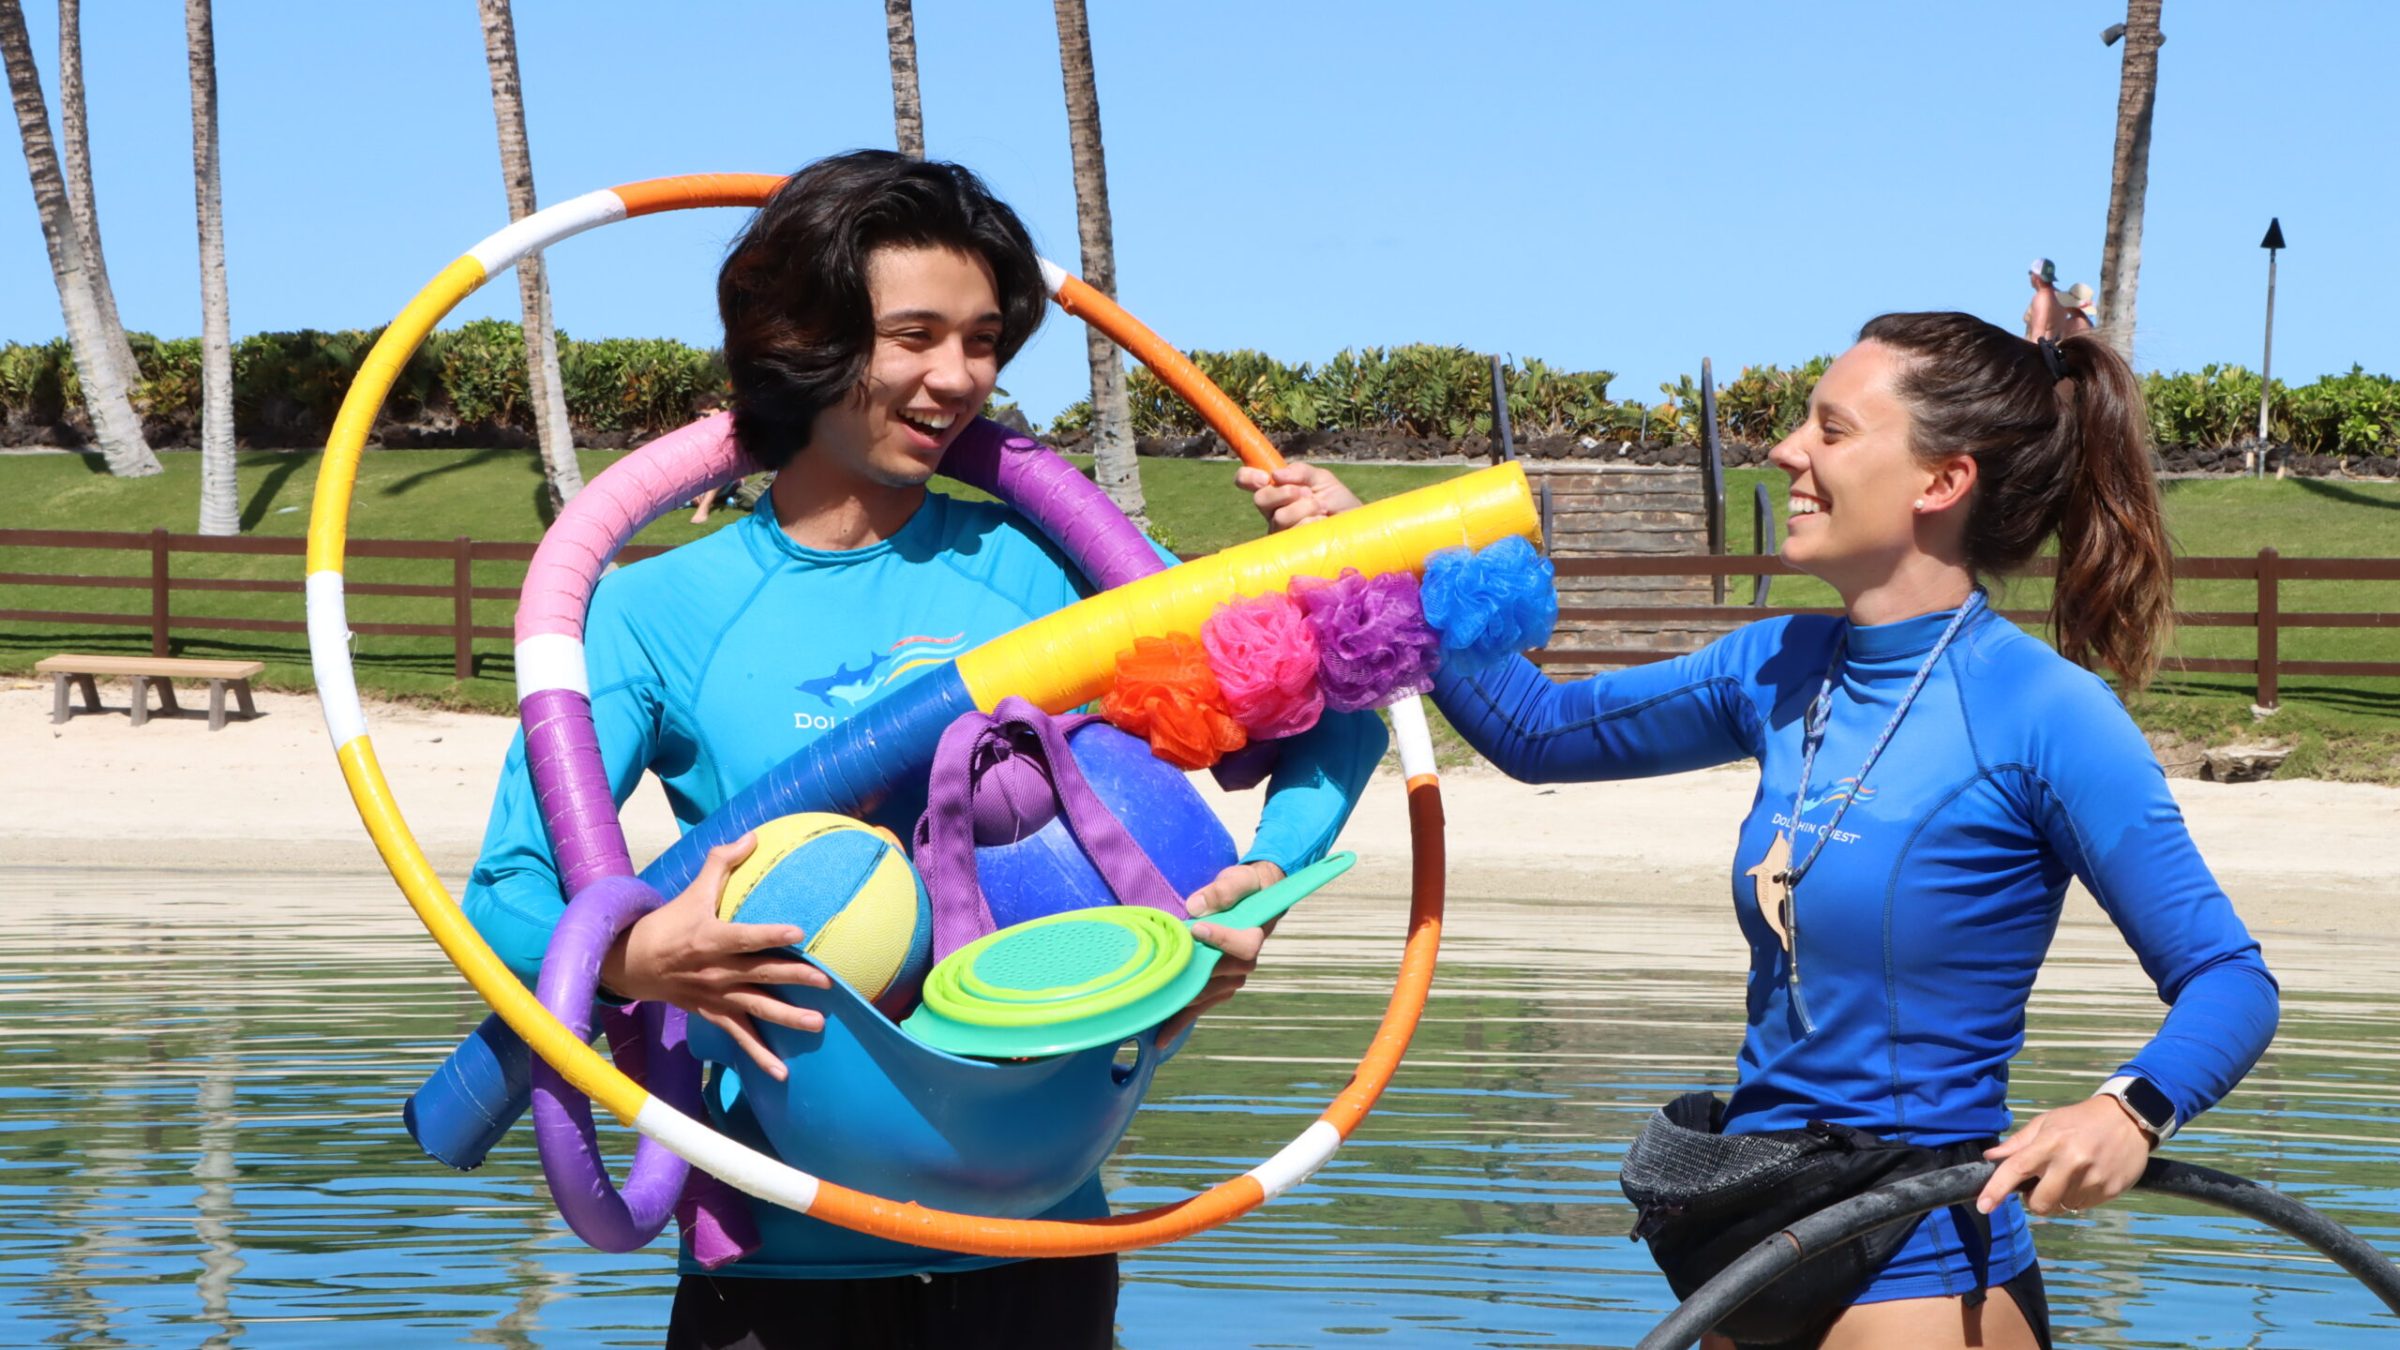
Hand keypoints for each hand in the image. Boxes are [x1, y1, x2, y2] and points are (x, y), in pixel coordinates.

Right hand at [599, 833, 834, 1081]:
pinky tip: (783, 1072)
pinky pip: (740, 1038)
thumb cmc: (670, 921)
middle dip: (796, 978)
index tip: (799, 931)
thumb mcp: (692, 889)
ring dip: (788, 1019)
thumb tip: (753, 834)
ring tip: (818, 1025)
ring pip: (757, 1009)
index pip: (747, 935)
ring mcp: (717, 996)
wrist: (634, 962)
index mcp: (712, 937)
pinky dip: (760, 1057)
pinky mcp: (714, 1014)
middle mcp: (717, 970)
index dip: (771, 933)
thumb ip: (723, 861)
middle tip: (828, 983)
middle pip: (762, 974)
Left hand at [1159, 861, 1285, 1042]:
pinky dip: (1179, 1022)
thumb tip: (1197, 906)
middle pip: (1217, 977)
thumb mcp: (1240, 879)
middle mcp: (1242, 964)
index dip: (1222, 940)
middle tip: (1160, 976)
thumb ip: (1224, 890)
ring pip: (1205, 996)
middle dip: (1189, 977)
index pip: (1244, 946)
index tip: (1198, 928)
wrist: (1253, 899)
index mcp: (1253, 936)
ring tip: (1152, 1013)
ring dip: (1180, 1004)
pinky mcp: (1214, 987)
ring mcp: (1228, 979)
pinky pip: (1198, 1007)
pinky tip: (1161, 1038)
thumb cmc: (1246, 887)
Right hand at [1236, 463, 1362, 531]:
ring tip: (1322, 511)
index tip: (1265, 478)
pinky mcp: (1288, 548)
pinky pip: (1293, 532)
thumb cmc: (1339, 502)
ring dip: (1305, 509)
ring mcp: (1280, 531)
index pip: (1247, 481)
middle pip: (1261, 498)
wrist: (1357, 527)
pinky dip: (1311, 524)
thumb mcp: (1322, 479)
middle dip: (1285, 493)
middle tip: (1307, 494)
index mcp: (1277, 490)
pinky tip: (1321, 525)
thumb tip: (1276, 475)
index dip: (1248, 477)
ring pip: (1279, 517)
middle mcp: (1274, 511)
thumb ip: (1300, 472)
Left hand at [1977, 1095, 2153, 1216]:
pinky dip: (2078, 1197)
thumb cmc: (2081, 1119)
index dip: (1997, 1189)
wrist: (2128, 1118)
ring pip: (2062, 1207)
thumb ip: (2018, 1143)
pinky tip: (2086, 1177)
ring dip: (2059, 1197)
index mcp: (2051, 1143)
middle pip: (2040, 1203)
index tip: (1984, 1206)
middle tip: (2040, 1185)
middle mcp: (2071, 1163)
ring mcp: (2093, 1179)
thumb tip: (1990, 1157)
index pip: (2017, 1169)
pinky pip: (2084, 1206)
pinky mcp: (2111, 1191)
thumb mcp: (2046, 1122)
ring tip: (2069, 1175)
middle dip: (2034, 1201)